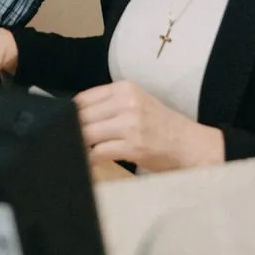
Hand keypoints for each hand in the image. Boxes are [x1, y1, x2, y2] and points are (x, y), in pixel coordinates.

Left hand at [74, 81, 224, 172]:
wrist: (193, 146)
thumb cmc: (164, 129)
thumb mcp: (138, 106)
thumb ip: (110, 107)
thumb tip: (76, 118)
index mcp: (125, 89)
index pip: (83, 98)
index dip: (68, 115)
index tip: (60, 126)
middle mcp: (127, 102)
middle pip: (82, 116)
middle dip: (71, 132)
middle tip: (61, 143)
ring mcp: (130, 123)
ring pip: (86, 134)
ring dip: (77, 146)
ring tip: (73, 153)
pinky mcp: (133, 146)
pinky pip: (98, 153)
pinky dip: (88, 161)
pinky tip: (87, 165)